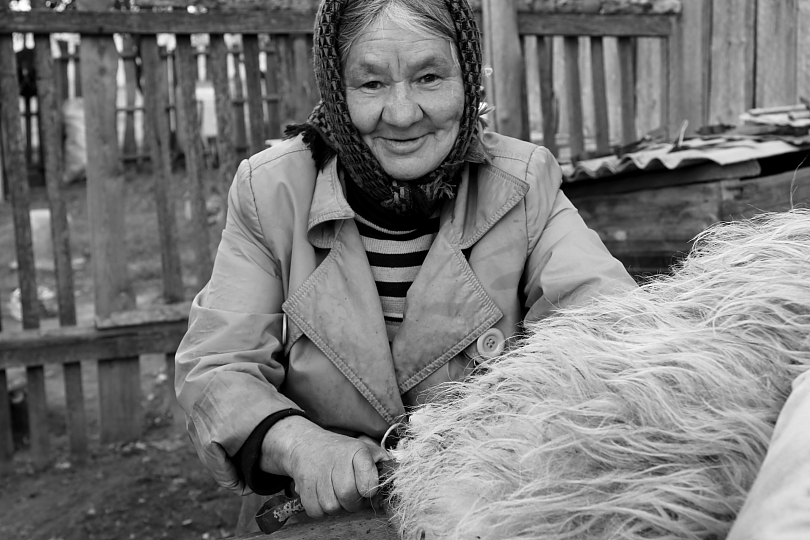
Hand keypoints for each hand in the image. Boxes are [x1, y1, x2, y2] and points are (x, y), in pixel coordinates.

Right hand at [261, 416, 389, 518]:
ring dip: (337, 505)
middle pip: (349, 497)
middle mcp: (336, 461)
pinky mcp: (303, 487)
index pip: (369, 484)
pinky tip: (323, 494)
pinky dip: (321, 509)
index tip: (368, 486)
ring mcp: (317, 474)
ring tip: (336, 490)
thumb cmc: (342, 452)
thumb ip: (384, 465)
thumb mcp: (366, 451)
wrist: (308, 445)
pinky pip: (317, 512)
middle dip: (354, 501)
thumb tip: (398, 480)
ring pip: (333, 507)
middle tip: (351, 490)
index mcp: (356, 451)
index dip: (370, 490)